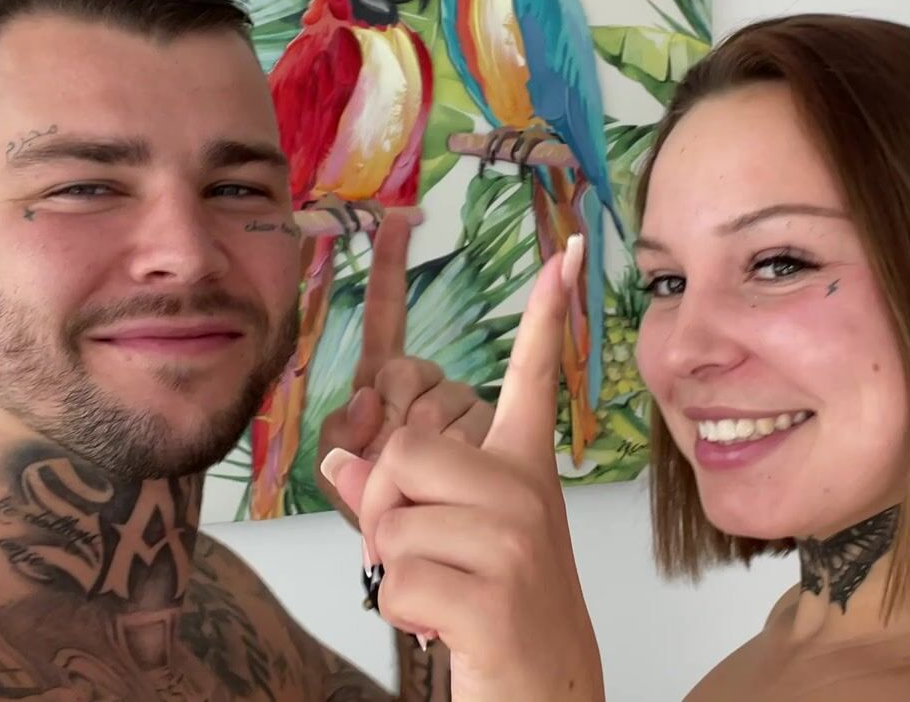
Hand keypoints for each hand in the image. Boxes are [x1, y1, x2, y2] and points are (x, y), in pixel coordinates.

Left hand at [321, 235, 602, 701]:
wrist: (548, 694)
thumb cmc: (497, 613)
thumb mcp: (451, 542)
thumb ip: (398, 492)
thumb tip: (342, 455)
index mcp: (524, 469)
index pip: (532, 377)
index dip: (547, 314)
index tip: (566, 251)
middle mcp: (527, 493)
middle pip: (405, 454)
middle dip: (385, 512)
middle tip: (428, 558)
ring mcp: (517, 543)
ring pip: (389, 522)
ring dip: (394, 571)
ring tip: (446, 594)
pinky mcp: (495, 597)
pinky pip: (395, 581)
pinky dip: (401, 613)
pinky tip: (447, 625)